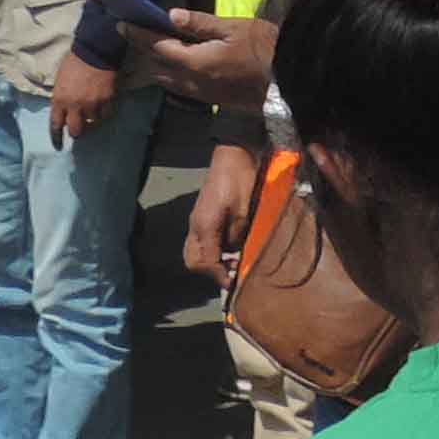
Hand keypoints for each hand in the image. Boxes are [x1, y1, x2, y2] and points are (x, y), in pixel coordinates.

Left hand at [51, 55, 119, 145]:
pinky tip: (103, 109)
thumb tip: (65, 110)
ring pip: (92, 124)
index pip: (56, 125)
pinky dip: (104, 114)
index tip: (58, 146)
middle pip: (76, 131)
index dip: (56, 138)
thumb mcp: (60, 81)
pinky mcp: (106, 101)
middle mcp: (74, 106)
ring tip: (93, 114)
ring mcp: (91, 104)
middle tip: (80, 128)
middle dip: (77, 132)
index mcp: (59, 100)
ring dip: (91, 121)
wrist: (94, 51)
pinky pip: (105, 115)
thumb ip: (61, 98)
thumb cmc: (73, 63)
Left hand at [134, 9, 274, 110]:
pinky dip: (170, 76)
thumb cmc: (263, 48)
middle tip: (134, 34)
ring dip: (156, 65)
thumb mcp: (233, 27)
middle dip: (143, 50)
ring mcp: (201, 94)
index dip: (138, 35)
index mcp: (194, 62)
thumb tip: (171, 15)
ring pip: (168, 81)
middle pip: (158, 66)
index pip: (157, 47)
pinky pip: (181, 89)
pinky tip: (174, 66)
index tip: (122, 25)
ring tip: (150, 50)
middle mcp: (192, 82)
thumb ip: (200, 23)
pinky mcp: (211, 100)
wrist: (288, 82)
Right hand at [185, 144, 257, 284]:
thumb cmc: (242, 179)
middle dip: (210, 272)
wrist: (233, 154)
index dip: (220, 275)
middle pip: (193, 261)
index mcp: (205, 225)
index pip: (207, 262)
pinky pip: (199, 242)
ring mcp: (196, 220)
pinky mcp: (200, 216)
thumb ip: (238, 235)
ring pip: (194, 253)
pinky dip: (210, 252)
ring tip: (230, 263)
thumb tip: (236, 252)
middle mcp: (196, 226)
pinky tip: (227, 250)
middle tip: (231, 273)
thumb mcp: (245, 210)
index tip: (233, 283)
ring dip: (209, 263)